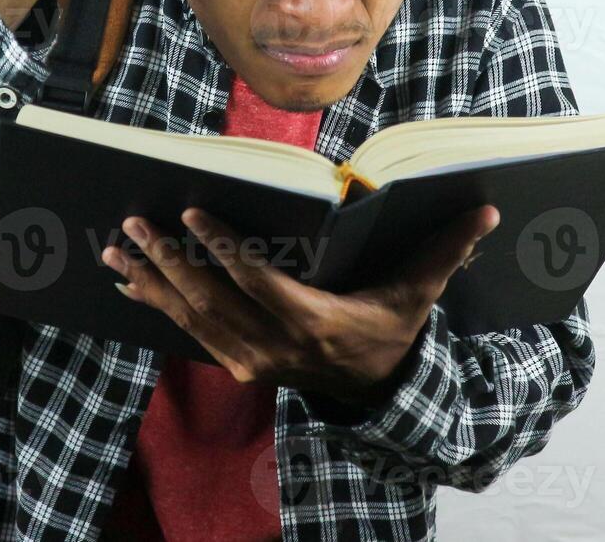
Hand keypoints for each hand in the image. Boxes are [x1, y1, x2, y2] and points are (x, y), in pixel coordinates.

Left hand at [101, 204, 500, 405]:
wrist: (377, 393)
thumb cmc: (392, 330)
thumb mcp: (418, 294)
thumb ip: (445, 252)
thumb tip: (487, 211)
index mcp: (315, 322)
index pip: (259, 282)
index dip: (223, 250)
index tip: (192, 214)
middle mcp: (276, 346)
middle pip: (212, 299)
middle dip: (169, 259)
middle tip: (136, 221)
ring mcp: (252, 359)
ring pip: (191, 316)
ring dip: (151, 279)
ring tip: (117, 245)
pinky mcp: (237, 364)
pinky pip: (189, 331)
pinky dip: (156, 303)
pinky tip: (126, 278)